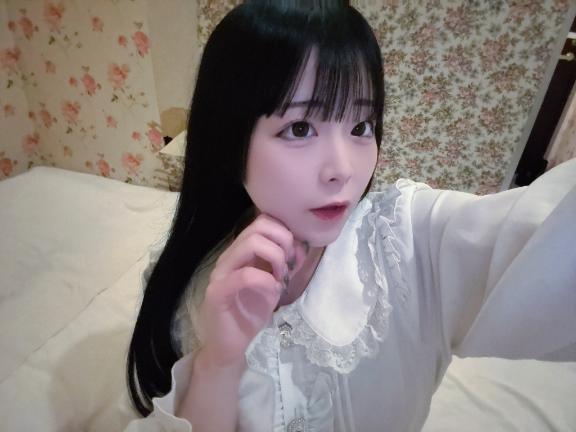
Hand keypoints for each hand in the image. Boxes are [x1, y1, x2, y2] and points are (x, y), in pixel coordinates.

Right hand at [196, 212, 308, 366]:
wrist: (230, 345)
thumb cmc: (251, 313)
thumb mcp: (274, 283)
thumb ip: (284, 264)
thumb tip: (300, 247)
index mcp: (242, 252)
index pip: (263, 221)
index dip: (285, 232)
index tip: (295, 256)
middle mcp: (230, 256)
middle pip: (259, 226)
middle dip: (283, 242)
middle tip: (289, 266)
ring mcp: (221, 272)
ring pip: (251, 243)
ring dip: (276, 258)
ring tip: (280, 278)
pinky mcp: (217, 292)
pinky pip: (245, 275)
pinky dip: (266, 280)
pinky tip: (272, 292)